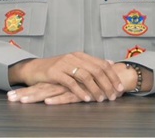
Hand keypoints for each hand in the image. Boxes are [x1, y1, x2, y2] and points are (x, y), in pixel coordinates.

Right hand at [8, 52, 124, 102]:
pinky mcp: (55, 72)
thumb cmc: (55, 69)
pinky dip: (80, 91)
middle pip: (96, 70)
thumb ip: (90, 64)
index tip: (120, 87)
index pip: (102, 63)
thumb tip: (110, 63)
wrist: (34, 69)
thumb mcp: (74, 64)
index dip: (112, 76)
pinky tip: (86, 98)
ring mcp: (64, 64)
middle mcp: (74, 57)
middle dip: (107, 84)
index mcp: (80, 55)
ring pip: (85, 76)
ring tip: (101, 99)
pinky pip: (70, 82)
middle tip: (113, 96)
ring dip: (95, 89)